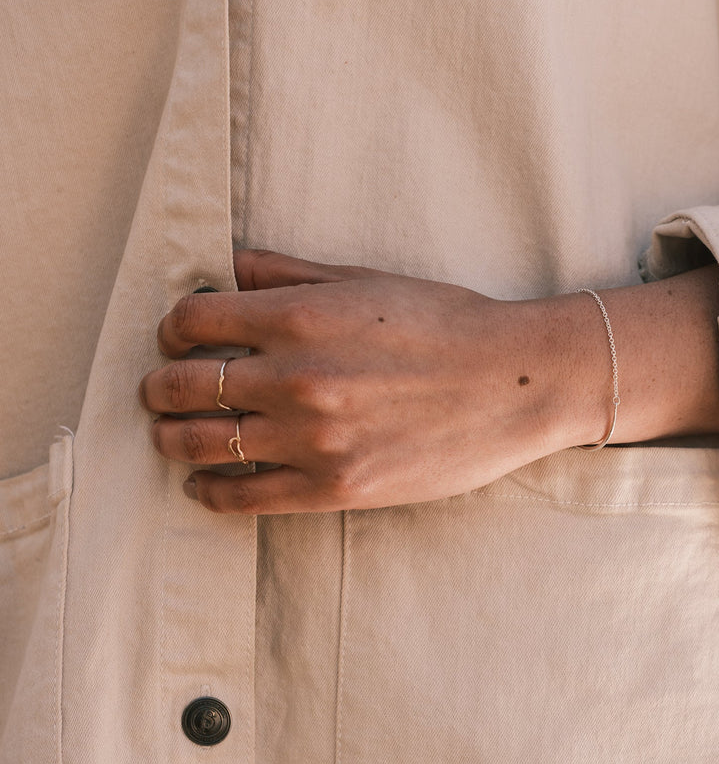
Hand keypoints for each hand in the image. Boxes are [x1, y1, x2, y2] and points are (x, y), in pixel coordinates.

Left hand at [140, 250, 587, 513]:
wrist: (513, 382)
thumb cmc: (447, 322)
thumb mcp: (368, 280)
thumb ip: (291, 273)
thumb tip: (231, 267)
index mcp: (300, 318)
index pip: (191, 319)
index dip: (173, 326)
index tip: (179, 335)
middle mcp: (295, 378)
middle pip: (183, 386)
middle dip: (161, 385)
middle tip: (162, 389)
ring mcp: (312, 439)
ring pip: (200, 445)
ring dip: (173, 438)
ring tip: (173, 435)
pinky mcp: (334, 487)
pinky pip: (242, 496)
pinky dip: (210, 491)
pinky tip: (204, 484)